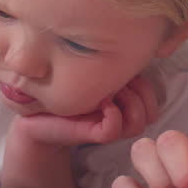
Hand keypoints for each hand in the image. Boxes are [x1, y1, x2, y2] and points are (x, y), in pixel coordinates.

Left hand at [13, 74, 158, 146]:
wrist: (35, 110)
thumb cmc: (62, 85)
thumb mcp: (94, 70)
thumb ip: (114, 66)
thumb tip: (138, 53)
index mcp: (122, 98)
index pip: (153, 100)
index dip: (146, 88)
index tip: (127, 76)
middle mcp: (119, 113)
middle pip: (151, 114)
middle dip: (141, 96)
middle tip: (118, 86)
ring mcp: (107, 125)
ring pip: (138, 124)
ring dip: (129, 105)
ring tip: (108, 94)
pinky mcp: (92, 135)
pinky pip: (114, 129)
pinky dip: (113, 116)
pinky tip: (100, 103)